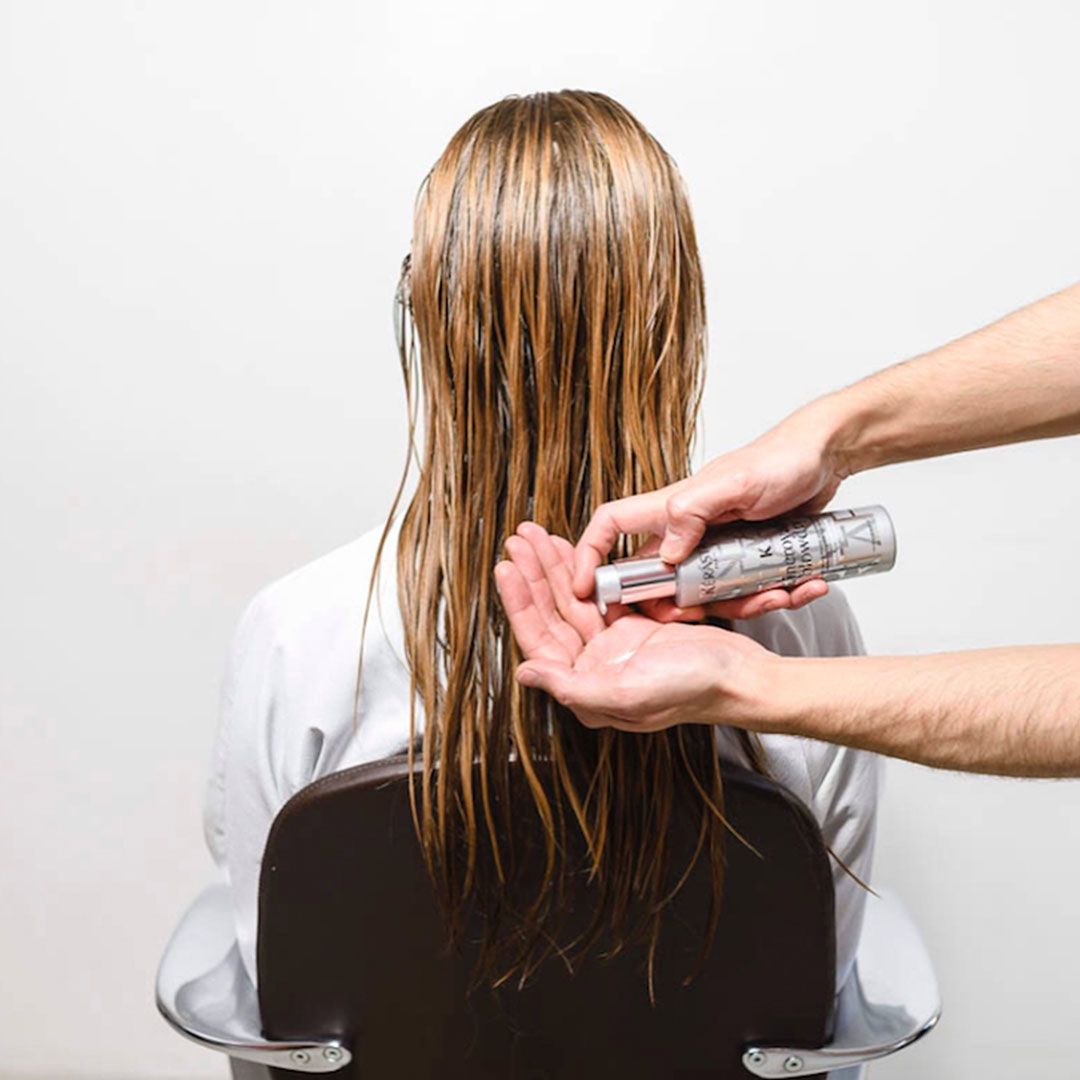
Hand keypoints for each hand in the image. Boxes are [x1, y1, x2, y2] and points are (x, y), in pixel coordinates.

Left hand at [494, 522, 776, 732]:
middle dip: (534, 575)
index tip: (507, 567)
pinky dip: (586, 571)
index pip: (539, 639)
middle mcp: (593, 669)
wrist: (742, 678)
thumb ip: (571, 687)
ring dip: (555, 568)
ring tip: (536, 537)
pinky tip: (571, 550)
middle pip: (552, 614)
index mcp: (585, 688)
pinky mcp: (635, 629)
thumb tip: (525, 672)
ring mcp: (614, 648)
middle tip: (518, 539)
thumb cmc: (693, 691)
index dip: (520, 602)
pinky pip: (600, 595)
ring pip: (573, 600)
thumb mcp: (628, 695)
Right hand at [571, 403, 845, 616]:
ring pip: (709, 594)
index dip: (591, 555)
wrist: (827, 458)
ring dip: (743, 604)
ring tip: (782, 594)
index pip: (612, 526)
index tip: (585, 590)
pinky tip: (806, 586)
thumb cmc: (781, 458)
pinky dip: (776, 595)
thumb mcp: (737, 483)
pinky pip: (748, 592)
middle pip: (659, 580)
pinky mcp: (746, 559)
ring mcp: (716, 548)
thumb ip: (694, 510)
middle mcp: (688, 531)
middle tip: (708, 617)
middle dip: (680, 607)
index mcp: (672, 508)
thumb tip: (665, 553)